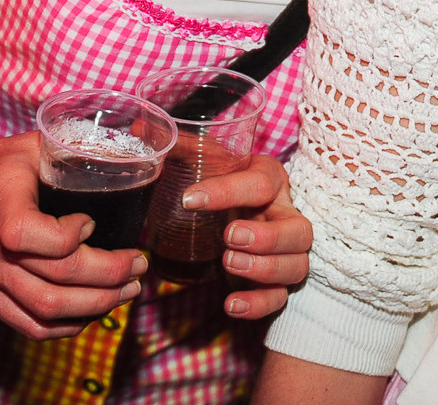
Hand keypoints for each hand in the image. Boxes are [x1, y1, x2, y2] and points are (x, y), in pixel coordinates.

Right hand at [0, 131, 144, 340]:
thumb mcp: (29, 145)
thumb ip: (73, 150)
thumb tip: (128, 150)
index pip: (29, 235)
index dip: (69, 235)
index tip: (91, 221)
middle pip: (53, 279)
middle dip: (108, 276)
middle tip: (138, 265)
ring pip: (46, 309)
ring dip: (96, 305)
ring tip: (127, 291)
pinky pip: (28, 325)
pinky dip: (66, 326)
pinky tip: (92, 311)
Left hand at [183, 153, 311, 319]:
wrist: (233, 208)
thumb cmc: (222, 181)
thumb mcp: (206, 161)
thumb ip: (179, 148)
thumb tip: (137, 131)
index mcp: (271, 179)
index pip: (261, 183)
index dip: (228, 191)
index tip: (190, 199)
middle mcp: (285, 215)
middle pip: (300, 231)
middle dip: (267, 237)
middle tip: (230, 235)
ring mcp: (285, 252)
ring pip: (297, 266)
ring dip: (265, 268)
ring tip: (228, 262)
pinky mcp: (274, 281)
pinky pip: (280, 298)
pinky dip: (259, 305)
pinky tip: (231, 304)